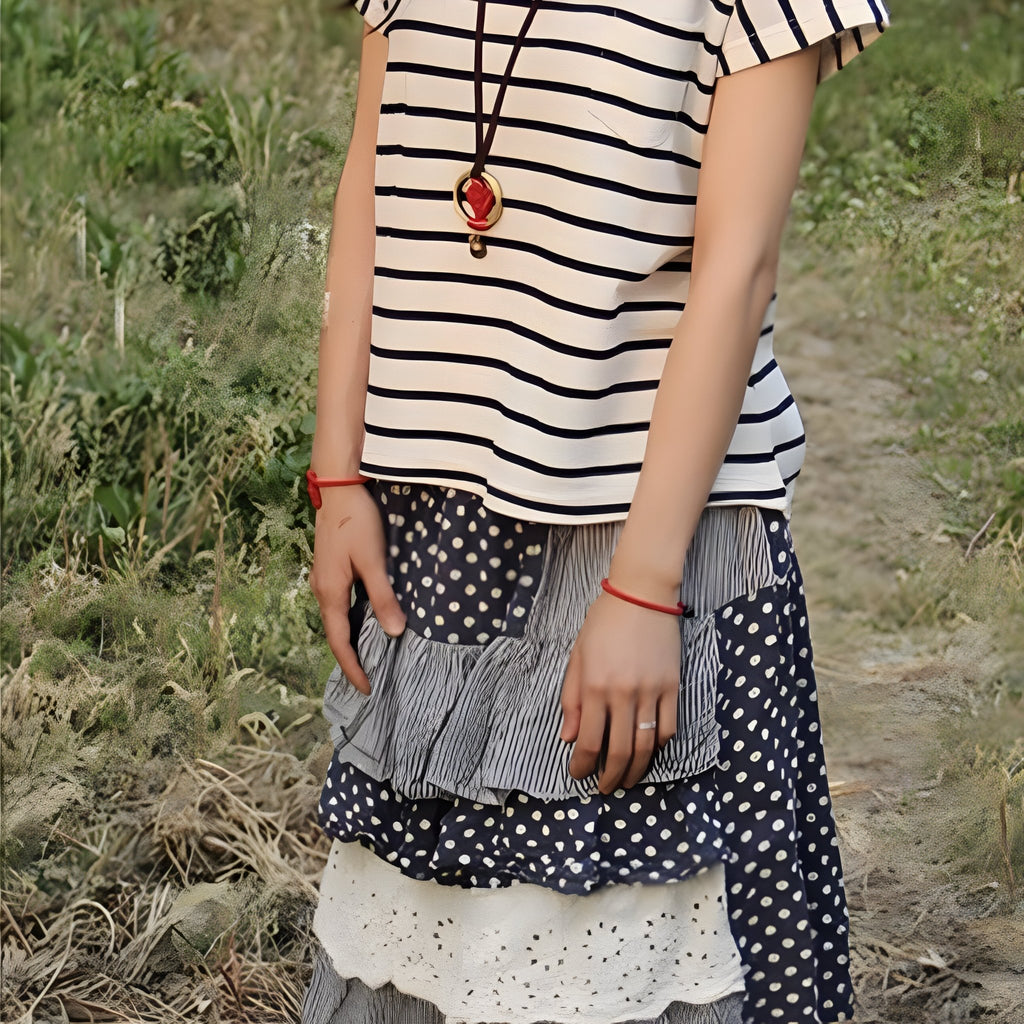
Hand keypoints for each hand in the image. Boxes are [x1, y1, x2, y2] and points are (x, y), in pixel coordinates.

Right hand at [308, 484, 405, 694]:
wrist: (339, 488)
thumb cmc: (357, 522)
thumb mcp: (373, 561)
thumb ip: (383, 597)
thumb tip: (394, 632)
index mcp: (330, 593)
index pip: (339, 642)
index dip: (353, 668)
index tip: (367, 689)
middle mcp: (322, 590)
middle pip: (335, 634)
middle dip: (351, 659)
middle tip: (372, 679)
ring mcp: (324, 579)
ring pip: (337, 619)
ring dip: (351, 640)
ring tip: (371, 657)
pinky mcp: (330, 569)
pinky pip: (339, 605)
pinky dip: (351, 621)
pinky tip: (366, 621)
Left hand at [559, 591, 680, 794]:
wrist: (642, 595)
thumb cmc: (604, 623)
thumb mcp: (577, 657)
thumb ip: (571, 698)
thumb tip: (569, 736)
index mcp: (595, 687)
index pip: (589, 741)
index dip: (583, 766)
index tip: (578, 775)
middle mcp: (623, 694)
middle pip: (620, 751)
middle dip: (610, 777)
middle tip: (605, 788)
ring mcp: (651, 692)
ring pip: (647, 746)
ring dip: (636, 770)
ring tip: (627, 780)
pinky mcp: (672, 687)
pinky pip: (668, 727)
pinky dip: (660, 745)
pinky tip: (650, 751)